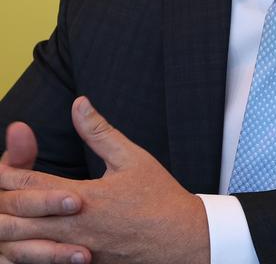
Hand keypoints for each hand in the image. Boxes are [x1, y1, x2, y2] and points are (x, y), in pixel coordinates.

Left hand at [0, 98, 209, 263]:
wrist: (182, 240)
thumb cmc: (160, 198)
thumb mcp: (132, 158)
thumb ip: (99, 132)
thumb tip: (79, 104)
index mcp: (81, 197)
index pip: (26, 183)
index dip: (7, 171)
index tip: (4, 164)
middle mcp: (71, 227)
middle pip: (12, 216)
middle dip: (1, 200)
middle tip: (1, 189)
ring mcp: (72, 252)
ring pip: (19, 244)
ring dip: (8, 228)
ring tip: (5, 215)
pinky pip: (39, 261)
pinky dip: (25, 251)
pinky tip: (22, 243)